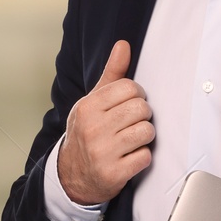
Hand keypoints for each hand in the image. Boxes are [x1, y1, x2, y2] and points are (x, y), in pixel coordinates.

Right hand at [59, 39, 153, 204]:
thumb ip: (112, 74)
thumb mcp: (94, 102)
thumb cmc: (89, 132)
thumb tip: (123, 45)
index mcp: (88, 107)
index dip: (137, 97)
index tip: (129, 106)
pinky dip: (142, 158)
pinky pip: (146, 157)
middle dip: (142, 117)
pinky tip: (128, 158)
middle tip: (129, 125)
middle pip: (142, 109)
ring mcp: (102, 152)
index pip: (131, 88)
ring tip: (130, 141)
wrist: (72, 175)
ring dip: (144, 137)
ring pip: (148, 131)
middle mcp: (92, 128)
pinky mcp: (113, 173)